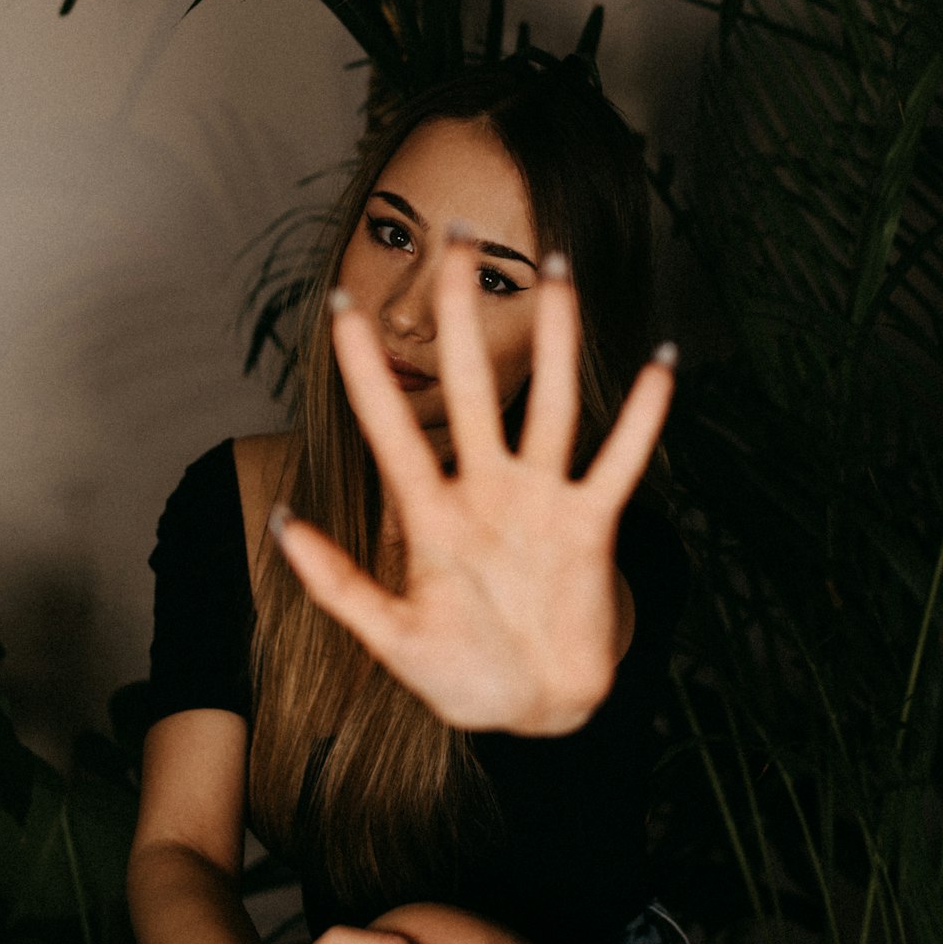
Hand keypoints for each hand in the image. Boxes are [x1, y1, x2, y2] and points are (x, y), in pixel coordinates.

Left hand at [273, 240, 674, 734]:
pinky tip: (660, 365)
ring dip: (557, 342)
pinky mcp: (591, 525)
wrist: (535, 704)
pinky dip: (642, 421)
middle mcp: (485, 490)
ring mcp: (540, 502)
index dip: (364, 371)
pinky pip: (620, 464)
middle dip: (461, 318)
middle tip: (458, 240)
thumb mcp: (392, 638)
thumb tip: (282, 523)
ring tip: (559, 273)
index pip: (390, 429)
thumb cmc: (461, 670)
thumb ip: (341, 587)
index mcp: (431, 515)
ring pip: (550, 406)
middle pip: (471, 388)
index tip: (340, 306)